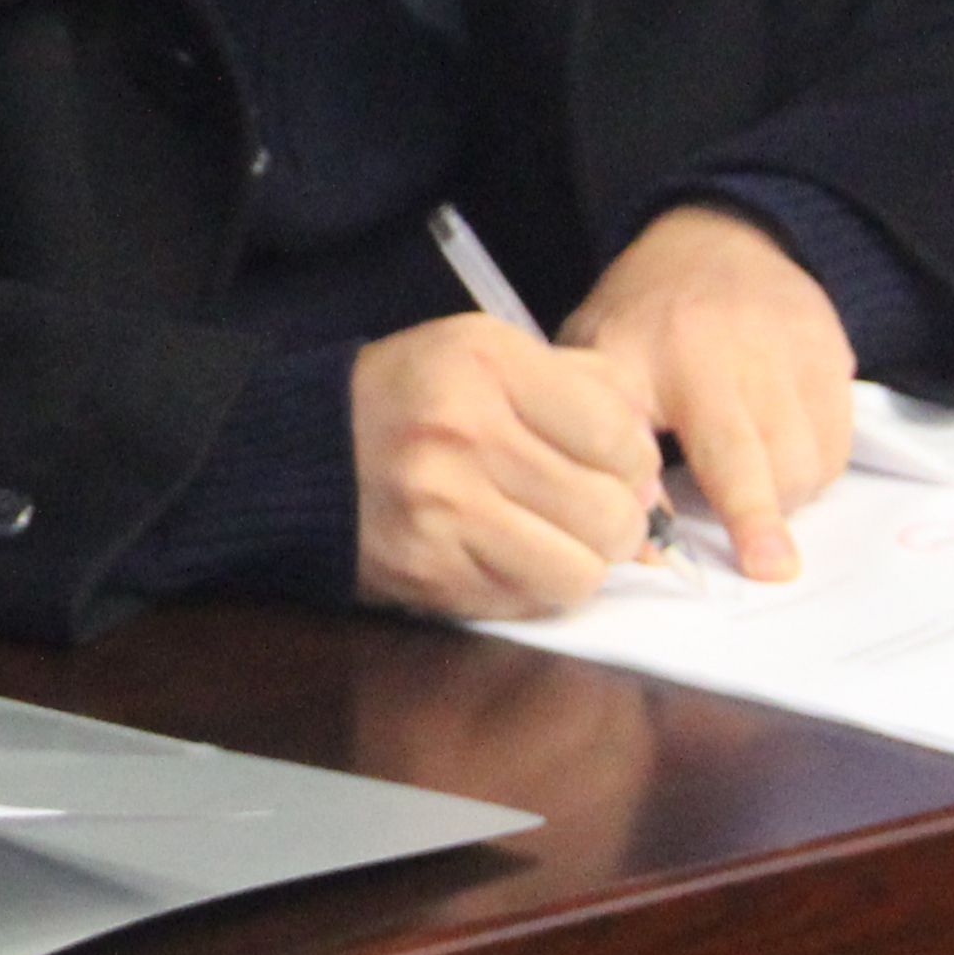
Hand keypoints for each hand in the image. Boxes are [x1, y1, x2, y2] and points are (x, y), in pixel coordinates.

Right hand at [349, 313, 664, 620]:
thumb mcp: (488, 352)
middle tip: (598, 511)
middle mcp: (465, 434)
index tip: (617, 466)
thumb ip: (580, 388)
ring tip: (562, 539)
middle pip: (609, 512)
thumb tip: (653, 471)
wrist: (300, 452)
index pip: (619, 436)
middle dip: (620, 521)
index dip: (636, 463)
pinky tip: (517, 555)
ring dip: (585, 563)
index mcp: (487, 364)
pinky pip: (529, 601)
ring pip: (580, 572)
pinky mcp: (429, 572)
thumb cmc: (412, 397)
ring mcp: (443, 510)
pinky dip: (538, 586)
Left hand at [565, 204, 856, 582]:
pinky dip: (816, 470)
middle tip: (769, 568)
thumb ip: (597, 441)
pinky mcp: (828, 351)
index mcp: (632, 353)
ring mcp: (777, 347)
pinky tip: (785, 460)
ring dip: (786, 499)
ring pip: (801, 458)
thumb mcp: (590, 360)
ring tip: (756, 494)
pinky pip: (836, 442)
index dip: (642, 495)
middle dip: (757, 518)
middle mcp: (709, 349)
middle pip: (744, 454)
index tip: (658, 548)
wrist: (717, 238)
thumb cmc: (642, 320)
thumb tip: (638, 540)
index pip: (633, 433)